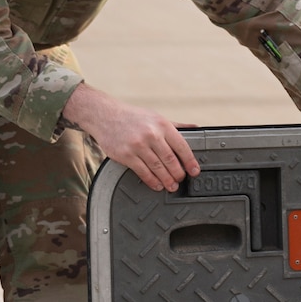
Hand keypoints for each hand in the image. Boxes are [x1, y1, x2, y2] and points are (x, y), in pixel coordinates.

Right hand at [62, 82, 199, 191]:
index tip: (194, 171)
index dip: (190, 161)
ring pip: (158, 168)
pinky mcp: (126, 155)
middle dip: (178, 174)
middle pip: (171, 160)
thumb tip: (195, 127)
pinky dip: (152, 181)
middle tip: (181, 180)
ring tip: (171, 186)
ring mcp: (138, 146)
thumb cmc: (132, 117)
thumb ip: (176, 125)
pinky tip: (157, 185)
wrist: (105, 115)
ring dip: (166, 180)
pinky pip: (142, 172)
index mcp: (162, 125)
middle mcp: (152, 135)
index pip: (182, 146)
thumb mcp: (156, 117)